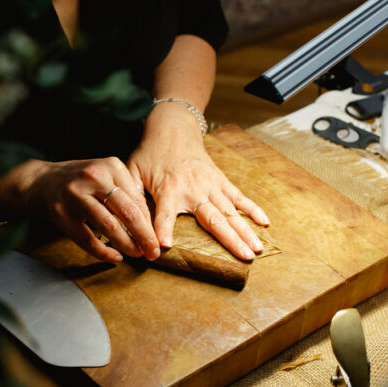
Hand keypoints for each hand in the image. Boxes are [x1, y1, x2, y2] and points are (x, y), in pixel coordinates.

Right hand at [12, 156, 161, 263]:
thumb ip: (126, 194)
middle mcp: (94, 177)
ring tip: (136, 255)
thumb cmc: (80, 182)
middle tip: (153, 253)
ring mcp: (75, 195)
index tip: (157, 240)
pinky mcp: (61, 213)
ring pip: (108, 226)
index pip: (137, 200)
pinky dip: (103, 251)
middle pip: (127, 212)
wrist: (40, 181)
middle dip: (144, 236)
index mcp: (111, 166)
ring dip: (126, 244)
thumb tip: (150, 225)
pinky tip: (115, 257)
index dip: (149, 224)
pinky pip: (87, 238)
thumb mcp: (105, 177)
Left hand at [127, 107, 269, 260]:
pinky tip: (265, 223)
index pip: (163, 215)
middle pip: (213, 219)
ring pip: (230, 212)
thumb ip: (130, 196)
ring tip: (257, 249)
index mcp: (168, 189)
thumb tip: (123, 220)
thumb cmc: (150, 154)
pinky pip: (239, 197)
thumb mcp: (132, 172)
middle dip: (229, 239)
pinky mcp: (220, 180)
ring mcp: (210, 185)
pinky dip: (252, 209)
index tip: (166, 247)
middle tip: (243, 258)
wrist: (172, 128)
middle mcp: (193, 189)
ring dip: (245, 231)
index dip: (163, 230)